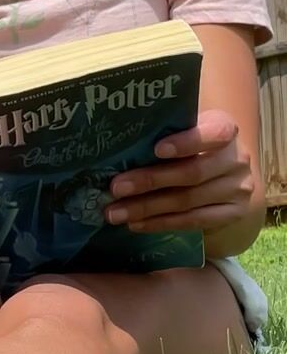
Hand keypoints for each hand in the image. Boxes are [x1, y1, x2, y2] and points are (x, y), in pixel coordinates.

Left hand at [105, 111, 254, 233]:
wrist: (226, 178)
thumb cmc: (192, 150)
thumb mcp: (184, 135)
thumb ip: (162, 137)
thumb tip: (118, 152)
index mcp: (225, 129)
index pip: (214, 133)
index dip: (187, 142)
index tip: (157, 149)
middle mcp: (236, 159)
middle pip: (192, 173)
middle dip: (150, 181)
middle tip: (116, 188)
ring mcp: (237, 189)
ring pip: (187, 201)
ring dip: (147, 208)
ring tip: (115, 213)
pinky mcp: (233, 213)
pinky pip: (192, 221)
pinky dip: (160, 223)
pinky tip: (136, 224)